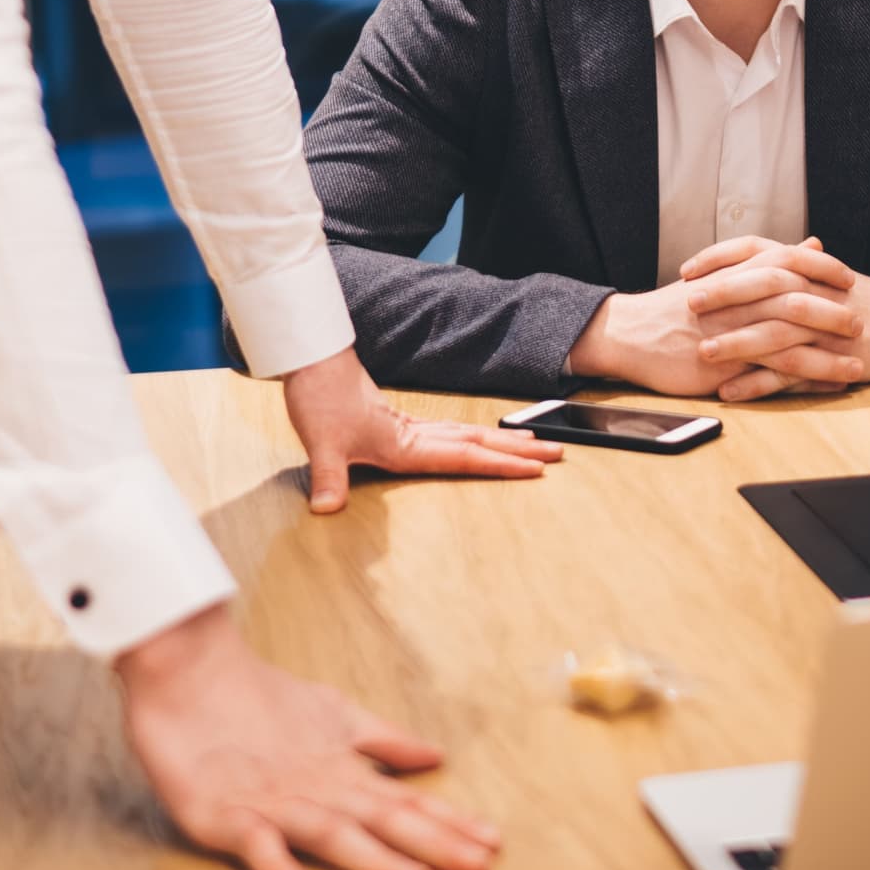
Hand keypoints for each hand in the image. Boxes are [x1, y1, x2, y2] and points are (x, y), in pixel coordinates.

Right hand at [114, 604, 495, 869]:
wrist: (187, 669)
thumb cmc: (256, 695)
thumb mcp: (331, 713)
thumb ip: (382, 740)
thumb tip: (435, 757)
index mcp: (341, 770)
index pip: (404, 801)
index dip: (449, 822)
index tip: (494, 843)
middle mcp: (317, 789)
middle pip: (383, 819)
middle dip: (433, 843)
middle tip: (480, 866)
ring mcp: (272, 802)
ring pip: (331, 833)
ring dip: (373, 857)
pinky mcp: (224, 812)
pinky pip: (253, 843)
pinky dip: (275, 864)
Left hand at [280, 345, 556, 511]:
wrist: (312, 360)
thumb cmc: (320, 398)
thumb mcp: (321, 444)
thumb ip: (328, 478)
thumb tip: (326, 509)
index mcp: (406, 444)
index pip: (464, 457)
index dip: (500, 465)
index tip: (535, 469)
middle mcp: (415, 435)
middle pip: (478, 443)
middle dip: (518, 451)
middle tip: (556, 455)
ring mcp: (410, 428)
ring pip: (468, 435)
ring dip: (502, 441)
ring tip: (533, 444)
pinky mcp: (399, 424)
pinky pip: (450, 432)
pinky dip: (473, 438)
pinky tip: (477, 440)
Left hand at [675, 236, 869, 400]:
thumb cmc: (854, 297)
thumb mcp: (818, 274)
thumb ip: (779, 267)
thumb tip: (733, 266)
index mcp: (803, 264)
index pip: (753, 250)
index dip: (718, 258)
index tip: (687, 271)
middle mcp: (811, 289)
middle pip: (762, 286)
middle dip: (723, 295)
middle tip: (687, 304)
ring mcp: (822, 326)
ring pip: (774, 331)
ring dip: (737, 342)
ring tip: (703, 353)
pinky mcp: (830, 359)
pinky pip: (789, 373)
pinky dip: (758, 383)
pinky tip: (730, 391)